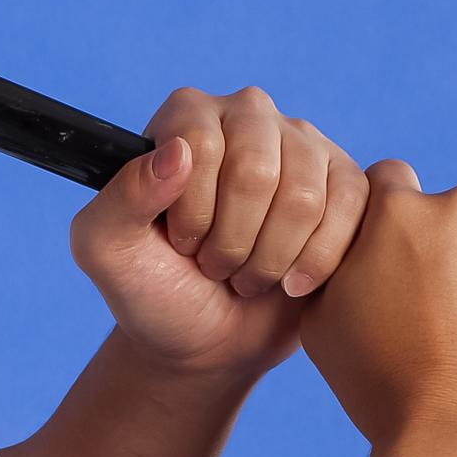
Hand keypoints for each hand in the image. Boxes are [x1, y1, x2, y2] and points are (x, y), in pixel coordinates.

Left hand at [67, 87, 374, 382]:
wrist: (207, 342)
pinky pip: (351, 210)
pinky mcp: (346, 183)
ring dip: (271, 259)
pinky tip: (291, 283)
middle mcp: (248, 115)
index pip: (198, 143)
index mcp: (186, 115)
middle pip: (257, 171)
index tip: (180, 243)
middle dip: (232, 241)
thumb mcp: (106, 251)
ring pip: (305, 198)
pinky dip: (317, 262)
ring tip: (248, 276)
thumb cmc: (153, 290)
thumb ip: (120, 198)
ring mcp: (303, 146)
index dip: (191, 212)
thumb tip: (177, 153)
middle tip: (215, 267)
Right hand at [299, 159, 456, 452]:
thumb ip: (332, 267)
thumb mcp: (322, 323)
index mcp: (400, 213)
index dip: (389, 218)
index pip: (389, 182)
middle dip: (447, 249)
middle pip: (452, 214)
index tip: (398, 254)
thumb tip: (341, 249)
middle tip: (443, 312)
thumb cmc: (384, 388)